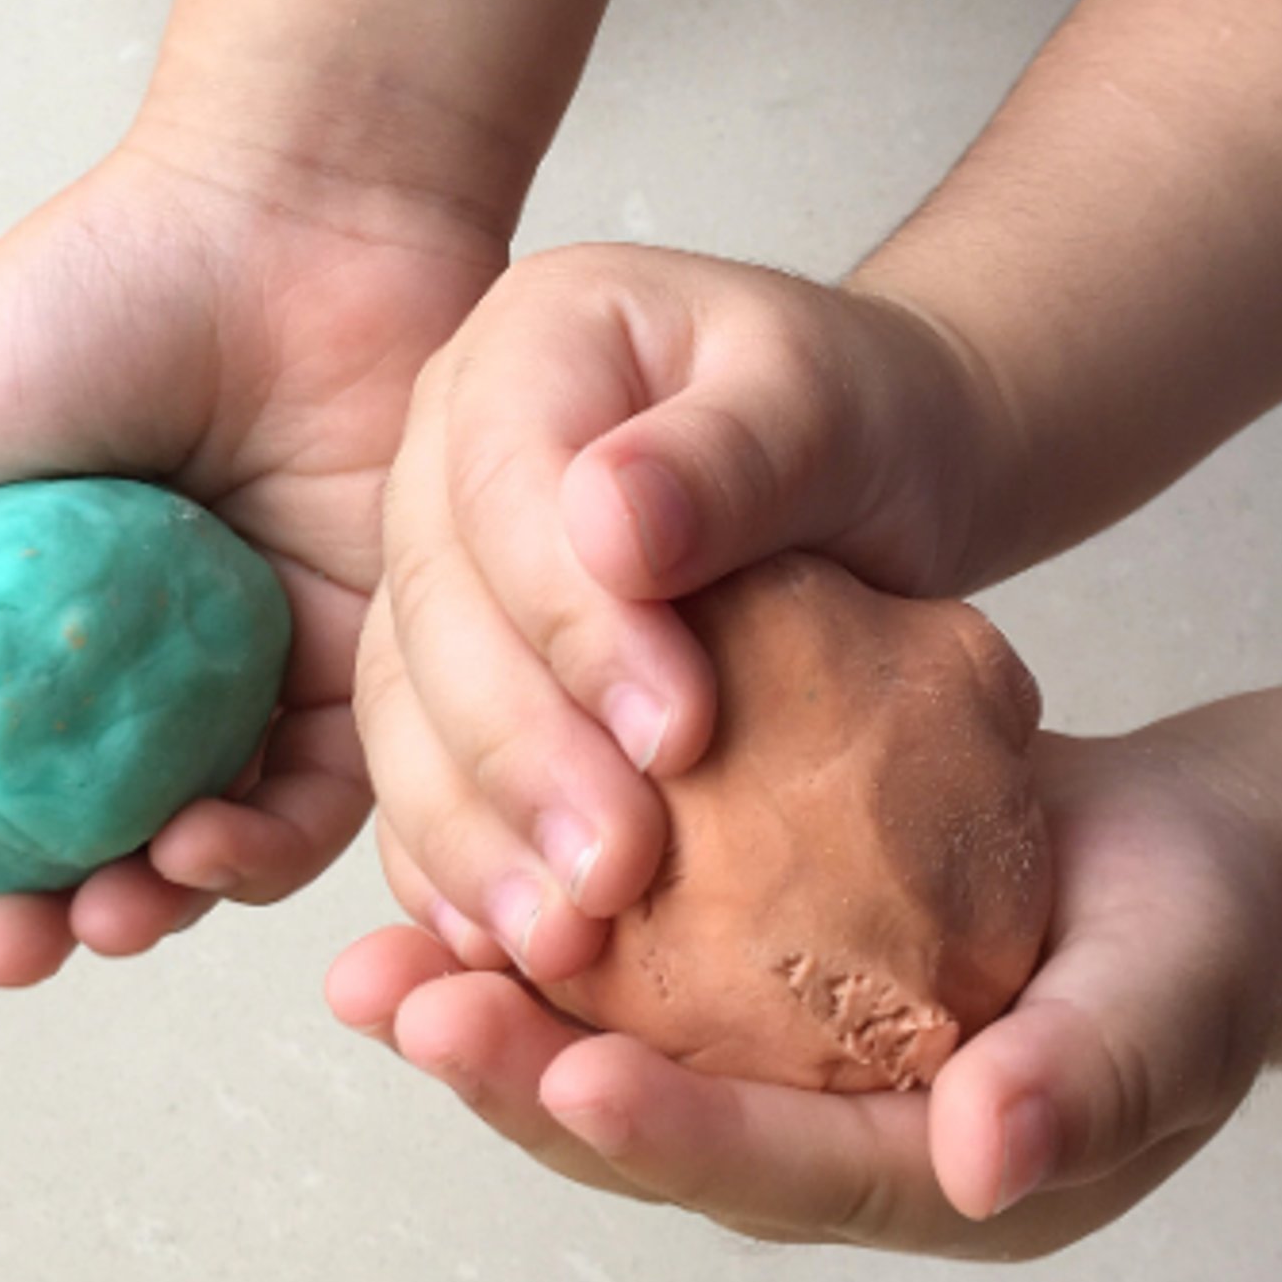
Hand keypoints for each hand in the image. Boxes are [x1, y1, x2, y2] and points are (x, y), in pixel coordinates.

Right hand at [0, 125, 504, 984]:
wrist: (301, 215)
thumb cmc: (104, 292)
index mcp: (25, 601)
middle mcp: (139, 650)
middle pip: (84, 826)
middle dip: (35, 915)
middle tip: (9, 941)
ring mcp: (255, 659)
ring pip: (203, 834)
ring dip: (149, 906)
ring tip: (106, 915)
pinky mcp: (365, 653)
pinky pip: (325, 789)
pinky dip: (263, 845)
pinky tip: (205, 844)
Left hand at [327, 715, 1281, 1254]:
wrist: (1187, 859)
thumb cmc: (1202, 930)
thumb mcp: (1180, 994)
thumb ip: (1095, 1076)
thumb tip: (990, 1158)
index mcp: (925, 1172)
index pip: (783, 1170)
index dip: (677, 1131)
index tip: (568, 1074)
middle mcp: (830, 1129)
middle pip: (660, 1123)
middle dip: (523, 1077)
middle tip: (408, 1009)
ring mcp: (785, 1049)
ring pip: (618, 1045)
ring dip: (496, 1008)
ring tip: (373, 967)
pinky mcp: (759, 960)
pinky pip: (638, 960)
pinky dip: (546, 922)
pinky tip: (452, 869)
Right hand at [351, 243, 1018, 983]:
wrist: (873, 470)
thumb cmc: (862, 418)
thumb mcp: (830, 405)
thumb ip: (731, 453)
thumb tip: (607, 528)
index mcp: (531, 343)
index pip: (506, 486)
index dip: (569, 621)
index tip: (680, 736)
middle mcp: (453, 448)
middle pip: (436, 606)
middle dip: (519, 753)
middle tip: (616, 875)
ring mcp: (446, 559)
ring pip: (408, 702)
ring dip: (474, 830)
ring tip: (561, 938)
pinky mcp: (460, 663)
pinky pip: (423, 764)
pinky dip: (457, 854)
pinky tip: (501, 938)